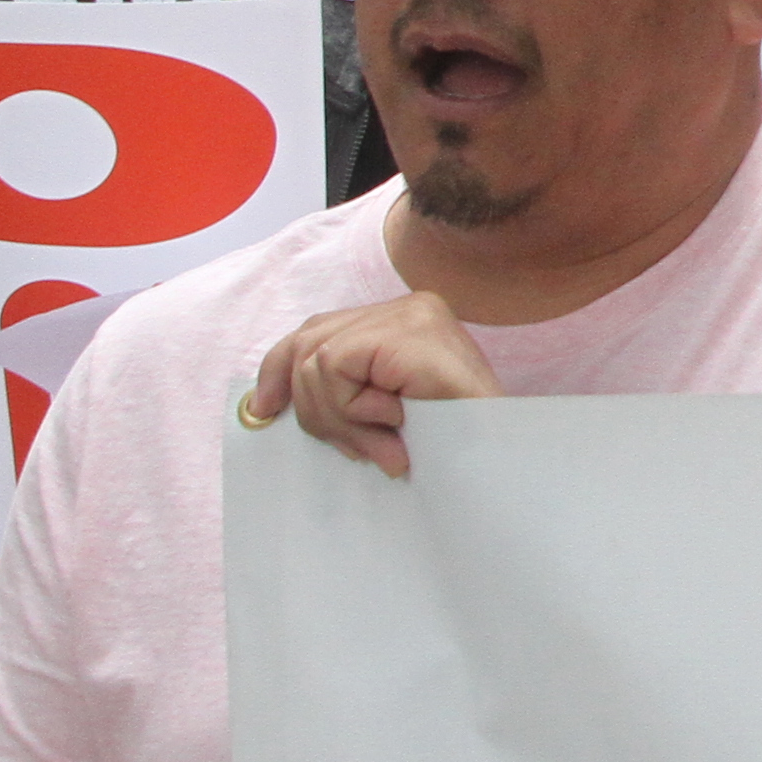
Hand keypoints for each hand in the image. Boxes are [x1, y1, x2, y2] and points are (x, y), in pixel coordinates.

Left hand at [242, 293, 499, 479]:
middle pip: (306, 342)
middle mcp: (406, 306)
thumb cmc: (446, 442)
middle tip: (350, 447)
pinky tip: (391, 421)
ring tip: (382, 442)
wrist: (498, 454)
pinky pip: (336, 366)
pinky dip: (353, 406)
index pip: (315, 330)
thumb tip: (265, 402)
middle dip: (310, 405)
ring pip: (315, 360)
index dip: (277, 368)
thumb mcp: (377, 412)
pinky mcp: (408, 330)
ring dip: (340, 416)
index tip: (263, 408)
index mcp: (401, 321)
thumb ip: (339, 393)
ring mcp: (409, 314)